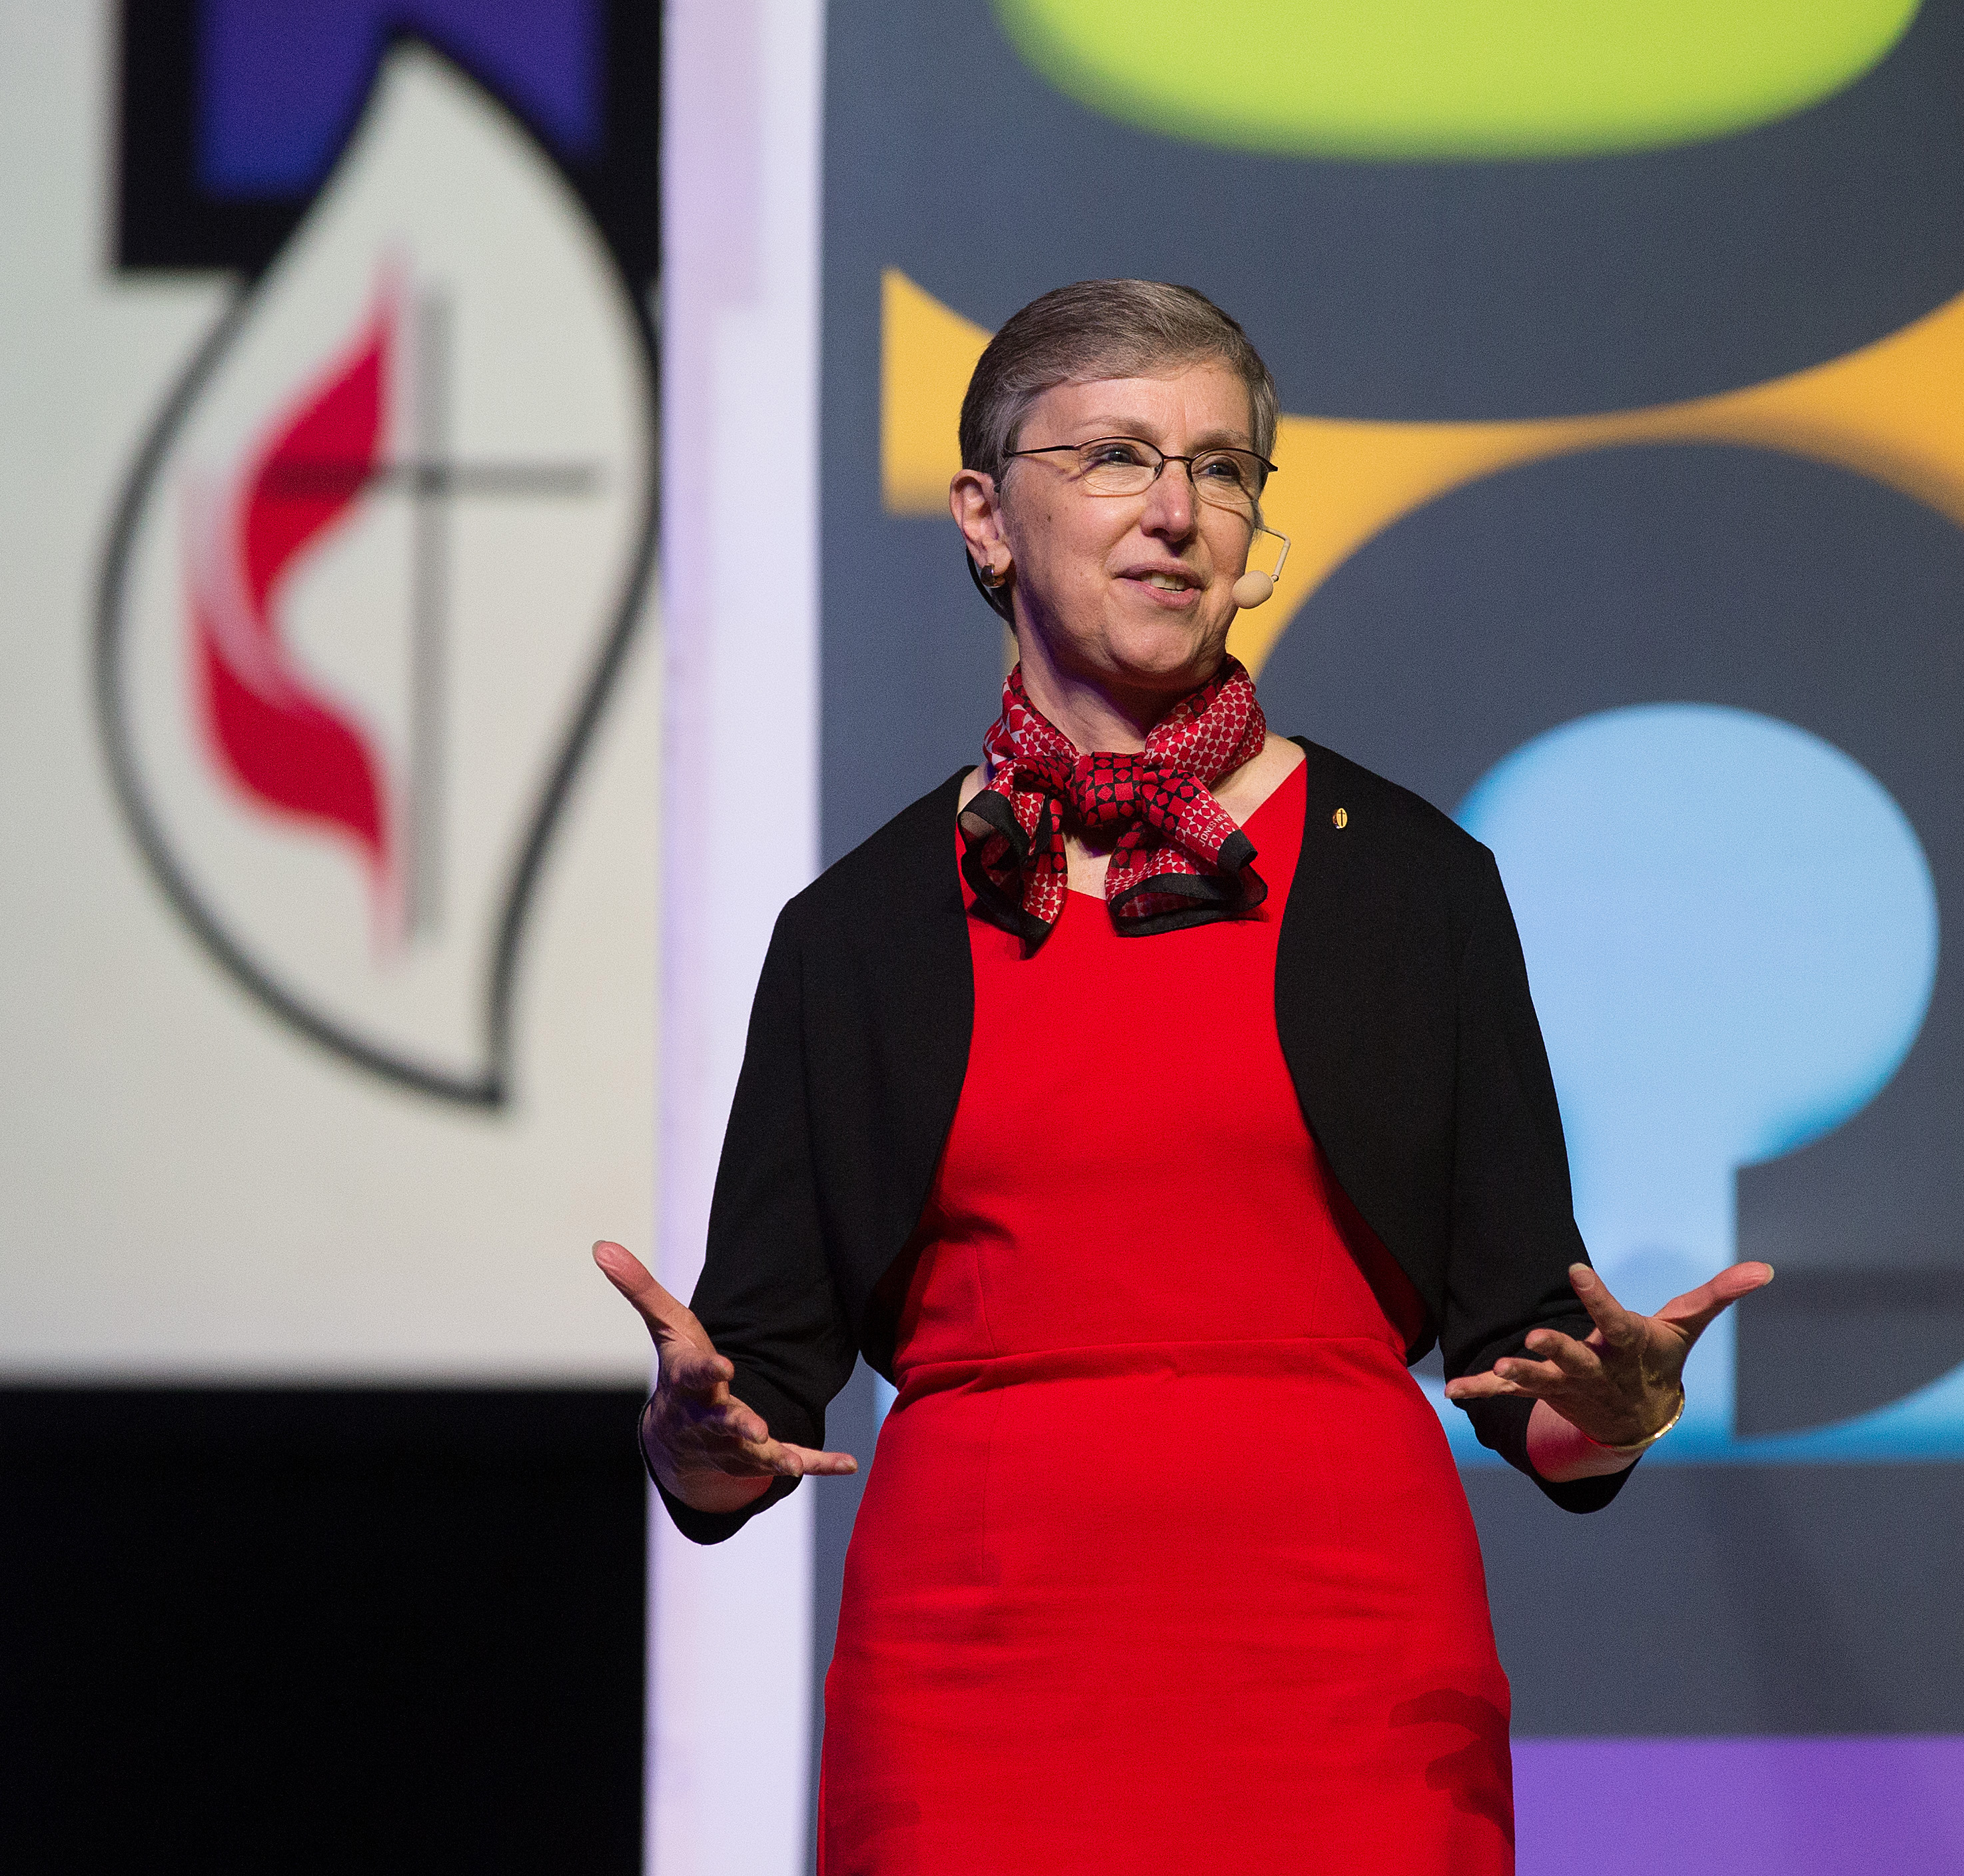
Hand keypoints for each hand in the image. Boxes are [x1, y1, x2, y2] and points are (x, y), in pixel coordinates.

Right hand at [592, 1240, 856, 1513]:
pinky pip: (794, 1461)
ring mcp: (735, 1443)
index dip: (708, 1370)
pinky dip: (819, 1464)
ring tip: (790, 1460)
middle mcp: (710, 1418)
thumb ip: (641, 1288)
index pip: (696, 1374)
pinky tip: (848, 1463)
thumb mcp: (666, 1326)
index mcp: (691, 1382)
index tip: (724, 1364)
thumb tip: (601, 1245)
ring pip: (753, 1454)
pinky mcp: (762, 1456)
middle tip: (755, 1427)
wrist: (677, 1440)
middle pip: (724, 1422)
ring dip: (774, 1456)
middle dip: (739, 1423)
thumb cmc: (679, 1370)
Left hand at [1443, 1259, 1773, 1454]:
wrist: (1639, 1417)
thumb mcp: (1685, 1326)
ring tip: (1497, 1370)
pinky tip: (1452, 1391)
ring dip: (1517, 1378)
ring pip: (1540, 1383)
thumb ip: (1716, 1294)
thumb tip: (1765, 1269)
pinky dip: (1481, 1392)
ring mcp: (1568, 1385)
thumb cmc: (1659, 1358)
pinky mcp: (1545, 1393)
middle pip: (1575, 1360)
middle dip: (1555, 1353)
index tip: (1577, 1270)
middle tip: (1533, 1340)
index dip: (1597, 1298)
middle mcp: (1596, 1368)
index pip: (1614, 1320)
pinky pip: (1508, 1396)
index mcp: (1627, 1346)